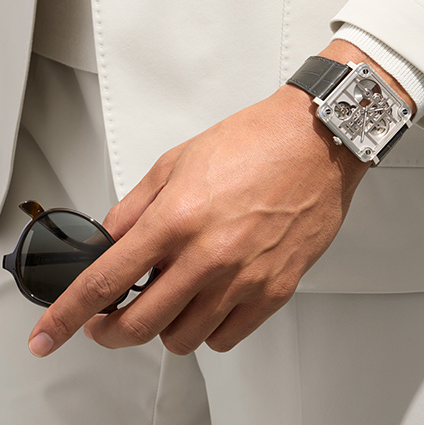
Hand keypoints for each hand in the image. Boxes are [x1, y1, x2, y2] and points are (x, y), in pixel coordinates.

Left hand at [28, 81, 369, 356]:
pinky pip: (228, 338)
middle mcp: (209, 254)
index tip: (50, 332)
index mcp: (177, 217)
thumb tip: (108, 242)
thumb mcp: (178, 161)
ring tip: (174, 299)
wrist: (315, 142)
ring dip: (166, 326)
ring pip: (184, 339)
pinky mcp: (276, 289)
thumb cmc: (255, 143)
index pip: (106, 280)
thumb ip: (135, 207)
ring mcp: (245, 277)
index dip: (68, 314)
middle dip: (112, 332)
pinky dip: (209, 330)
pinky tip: (211, 303)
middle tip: (111, 320)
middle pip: (139, 325)